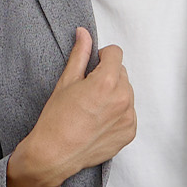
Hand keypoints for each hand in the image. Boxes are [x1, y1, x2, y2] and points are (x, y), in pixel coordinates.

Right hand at [26, 27, 136, 185]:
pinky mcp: (130, 132)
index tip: (93, 66)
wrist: (56, 153)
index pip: (115, 53)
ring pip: (127, 93)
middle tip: (89, 91)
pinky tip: (100, 121)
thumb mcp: (66, 81)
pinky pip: (129, 113)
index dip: (102, 56)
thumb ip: (80, 54)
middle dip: (108, 76)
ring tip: (94, 108)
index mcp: (107, 82)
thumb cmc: (57, 118)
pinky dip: (118, 113)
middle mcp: (123, 99)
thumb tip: (84, 33)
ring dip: (114, 94)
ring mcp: (128, 117)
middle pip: (122, 73)